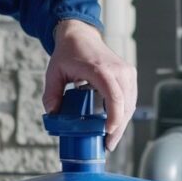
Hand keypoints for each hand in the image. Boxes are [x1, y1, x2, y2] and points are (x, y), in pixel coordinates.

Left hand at [43, 20, 137, 151]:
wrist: (81, 35)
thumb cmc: (68, 52)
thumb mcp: (54, 72)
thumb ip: (51, 94)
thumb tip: (53, 115)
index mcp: (100, 69)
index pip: (114, 96)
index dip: (114, 118)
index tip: (107, 133)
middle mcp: (118, 70)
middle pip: (125, 105)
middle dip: (118, 128)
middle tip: (107, 145)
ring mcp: (126, 72)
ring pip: (130, 104)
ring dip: (122, 123)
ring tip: (109, 139)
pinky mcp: (129, 75)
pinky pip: (130, 99)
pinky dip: (123, 113)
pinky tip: (114, 125)